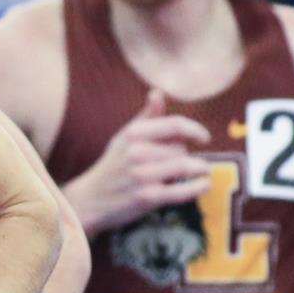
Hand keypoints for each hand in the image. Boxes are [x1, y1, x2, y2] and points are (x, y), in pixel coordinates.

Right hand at [62, 89, 211, 233]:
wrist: (90, 200)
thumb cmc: (112, 166)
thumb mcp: (124, 137)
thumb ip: (146, 116)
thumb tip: (157, 92)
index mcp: (133, 134)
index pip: (175, 125)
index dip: (195, 130)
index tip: (203, 138)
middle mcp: (137, 153)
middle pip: (181, 148)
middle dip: (186, 155)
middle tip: (182, 162)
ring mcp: (142, 176)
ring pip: (184, 166)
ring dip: (198, 169)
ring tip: (202, 172)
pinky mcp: (147, 198)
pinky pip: (181, 191)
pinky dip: (197, 187)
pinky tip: (204, 185)